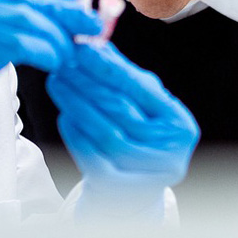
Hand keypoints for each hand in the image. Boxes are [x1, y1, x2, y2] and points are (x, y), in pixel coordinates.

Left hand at [46, 42, 199, 218]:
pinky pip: (94, 157)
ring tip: (58, 83)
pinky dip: (76, 134)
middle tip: (63, 63)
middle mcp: (171, 151)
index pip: (142, 89)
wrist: (129, 196)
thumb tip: (96, 40)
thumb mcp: (140, 106)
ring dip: (78, 104)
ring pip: (107, 132)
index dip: (110, 67)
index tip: (83, 47)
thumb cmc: (137, 139)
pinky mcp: (121, 191)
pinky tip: (65, 115)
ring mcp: (148, 175)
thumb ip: (123, 76)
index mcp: (179, 123)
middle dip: (89, 82)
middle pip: (122, 110)